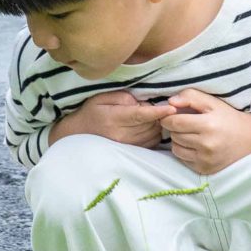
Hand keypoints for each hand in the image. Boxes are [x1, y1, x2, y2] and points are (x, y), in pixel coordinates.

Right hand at [56, 91, 172, 148]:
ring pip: (153, 134)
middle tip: (149, 105)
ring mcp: (127, 146)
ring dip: (157, 124)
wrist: (79, 134)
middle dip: (157, 114)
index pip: (140, 115)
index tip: (171, 108)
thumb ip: (123, 97)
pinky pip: (152, 142)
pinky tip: (148, 126)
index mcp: (114, 119)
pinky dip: (155, 133)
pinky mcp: (132, 153)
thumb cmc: (92, 112)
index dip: (157, 112)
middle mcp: (121, 136)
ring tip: (148, 116)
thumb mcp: (102, 98)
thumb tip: (141, 103)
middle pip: (150, 125)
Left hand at [161, 88, 250, 175]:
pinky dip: (185, 152)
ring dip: (178, 141)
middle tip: (184, 124)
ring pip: (176, 149)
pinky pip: (183, 160)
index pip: (175, 122)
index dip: (169, 117)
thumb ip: (190, 97)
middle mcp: (207, 145)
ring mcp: (206, 159)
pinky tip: (196, 145)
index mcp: (208, 125)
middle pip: (175, 136)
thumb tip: (169, 102)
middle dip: (175, 129)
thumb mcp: (212, 102)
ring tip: (190, 134)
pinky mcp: (205, 169)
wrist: (250, 139)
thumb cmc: (228, 117)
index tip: (172, 115)